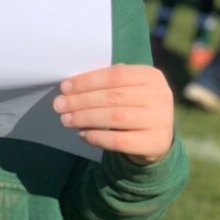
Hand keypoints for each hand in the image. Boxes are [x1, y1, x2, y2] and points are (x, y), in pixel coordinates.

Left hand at [53, 64, 173, 163]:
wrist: (157, 139)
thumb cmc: (134, 107)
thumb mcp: (128, 89)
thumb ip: (107, 84)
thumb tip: (71, 85)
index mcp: (151, 76)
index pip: (115, 75)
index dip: (87, 81)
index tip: (64, 87)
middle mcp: (160, 96)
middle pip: (113, 97)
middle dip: (81, 100)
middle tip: (59, 105)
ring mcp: (160, 120)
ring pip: (114, 118)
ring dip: (85, 118)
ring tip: (66, 119)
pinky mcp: (155, 143)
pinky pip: (119, 141)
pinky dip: (97, 137)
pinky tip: (82, 134)